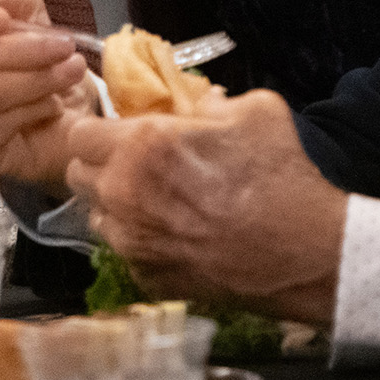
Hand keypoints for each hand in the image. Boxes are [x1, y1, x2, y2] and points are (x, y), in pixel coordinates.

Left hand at [65, 89, 344, 324]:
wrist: (303, 253)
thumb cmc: (280, 177)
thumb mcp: (256, 112)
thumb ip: (213, 102)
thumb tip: (199, 104)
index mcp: (143, 145)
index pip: (81, 133)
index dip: (99, 130)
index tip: (119, 133)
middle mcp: (124, 193)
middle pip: (77, 174)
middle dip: (99, 164)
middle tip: (134, 164)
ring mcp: (131, 241)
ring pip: (96, 215)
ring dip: (114, 204)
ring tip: (155, 201)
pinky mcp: (145, 277)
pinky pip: (123, 251)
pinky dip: (139, 240)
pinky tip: (174, 234)